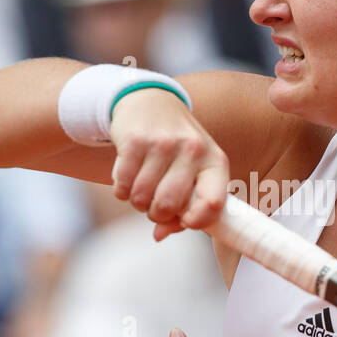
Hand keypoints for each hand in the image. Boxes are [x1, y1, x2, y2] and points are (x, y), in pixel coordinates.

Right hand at [109, 88, 229, 240]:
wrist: (149, 101)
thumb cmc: (176, 147)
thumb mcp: (191, 171)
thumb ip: (183, 208)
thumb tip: (159, 235)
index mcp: (215, 161)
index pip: (213, 203)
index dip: (196, 221)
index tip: (184, 220)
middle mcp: (193, 150)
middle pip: (169, 206)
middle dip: (156, 213)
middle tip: (154, 203)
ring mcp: (163, 143)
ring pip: (142, 199)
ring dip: (137, 201)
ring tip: (141, 186)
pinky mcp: (135, 140)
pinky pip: (123, 186)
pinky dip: (121, 190)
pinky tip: (128, 177)